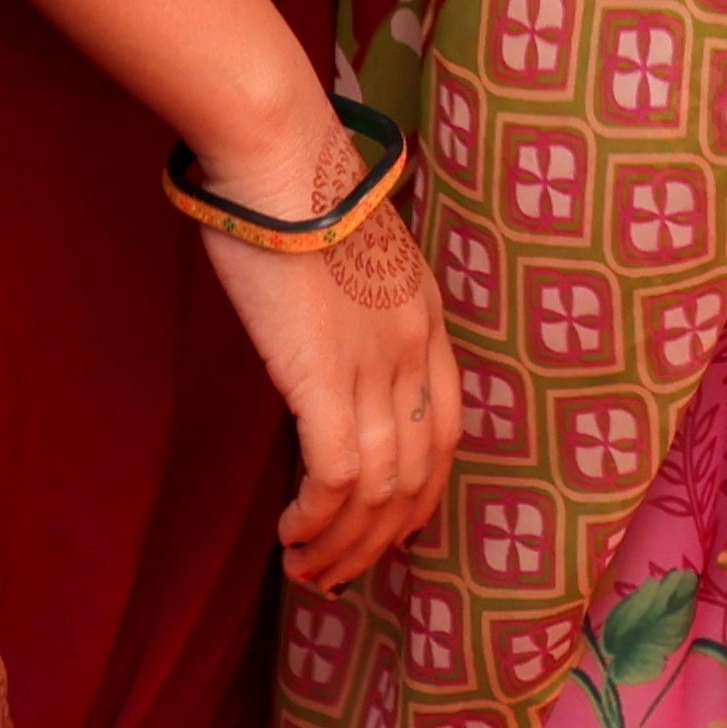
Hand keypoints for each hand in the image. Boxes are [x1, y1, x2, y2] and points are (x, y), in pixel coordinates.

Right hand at [184, 105, 457, 589]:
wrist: (279, 155)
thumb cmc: (296, 188)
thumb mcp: (353, 250)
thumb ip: (356, 302)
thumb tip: (325, 336)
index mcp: (426, 319)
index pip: (447, 431)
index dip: (423, 492)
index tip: (392, 529)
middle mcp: (414, 351)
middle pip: (417, 475)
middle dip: (380, 539)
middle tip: (337, 572)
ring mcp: (375, 367)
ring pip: (378, 490)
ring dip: (342, 544)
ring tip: (306, 569)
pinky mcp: (324, 378)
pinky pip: (336, 476)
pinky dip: (318, 519)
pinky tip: (292, 535)